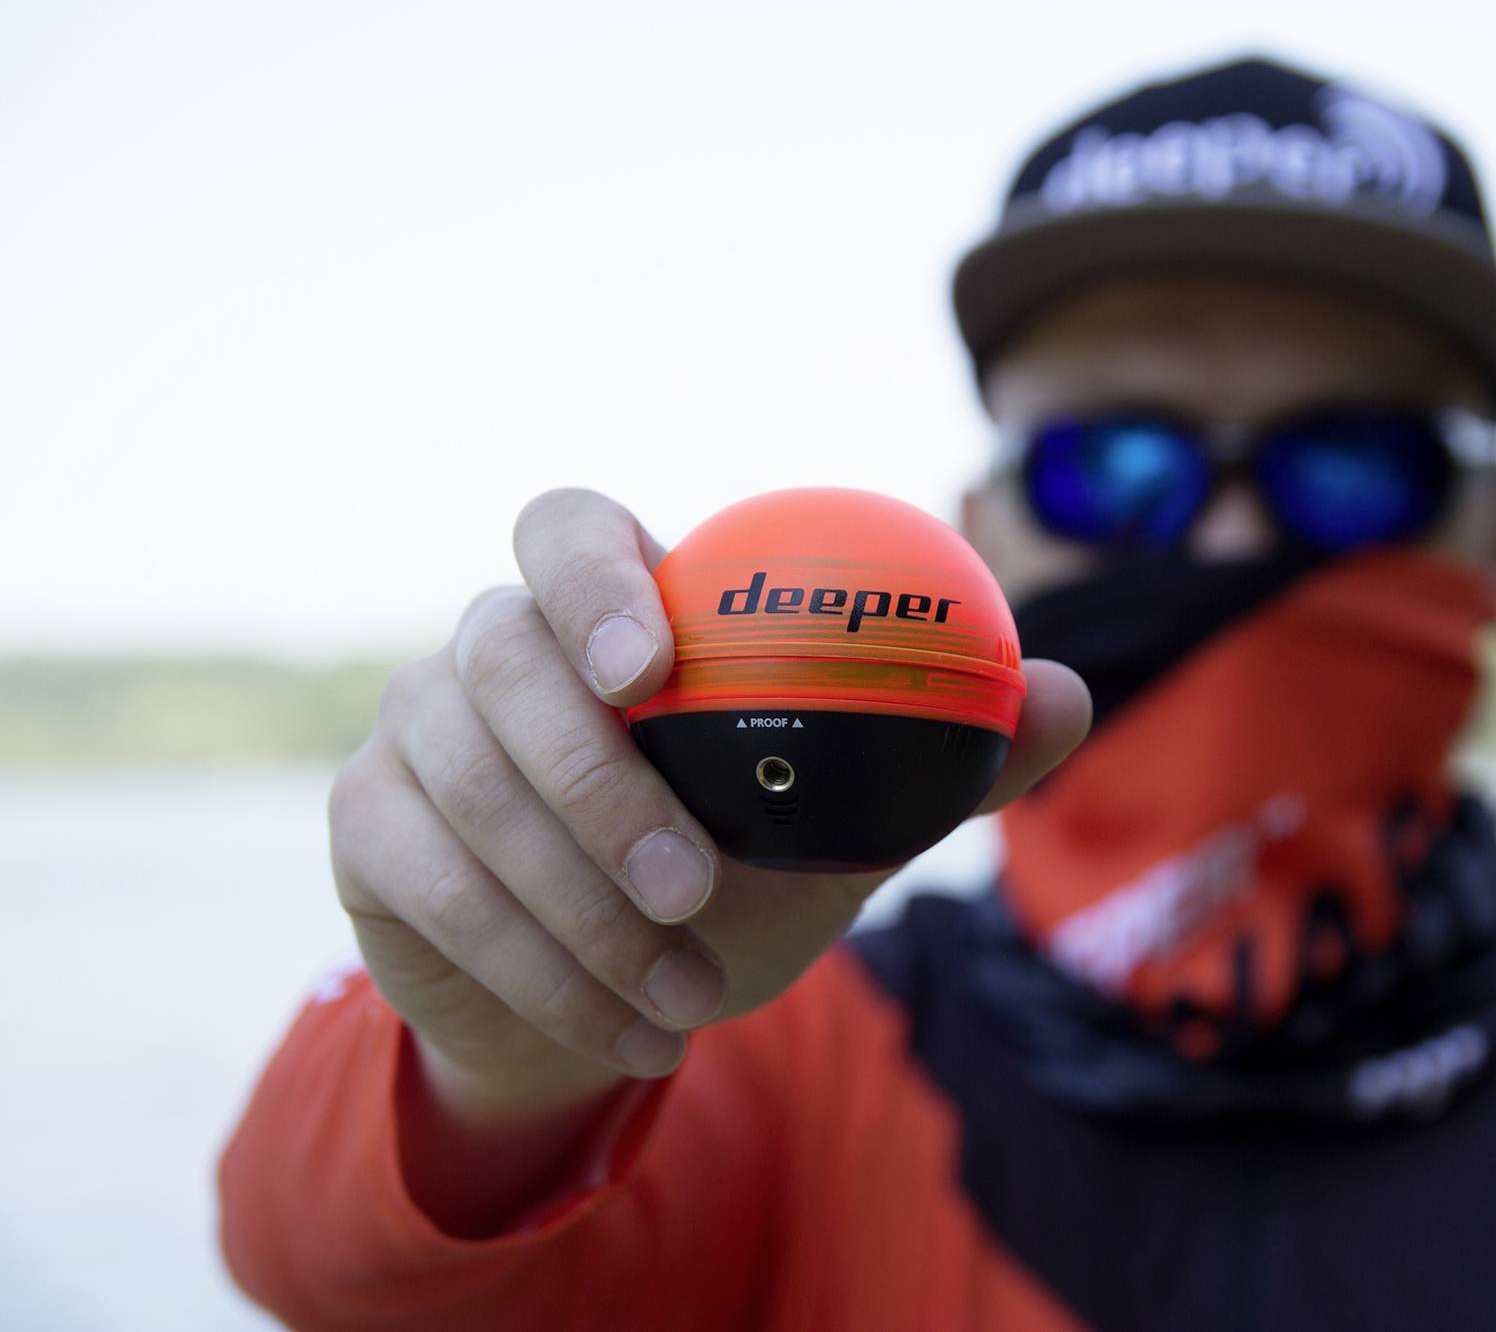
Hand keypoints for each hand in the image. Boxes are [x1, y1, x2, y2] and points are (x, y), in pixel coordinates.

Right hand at [329, 488, 1090, 1124]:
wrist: (608, 997)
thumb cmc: (725, 878)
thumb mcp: (836, 824)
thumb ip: (939, 758)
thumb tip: (1065, 694)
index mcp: (604, 611)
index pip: (564, 525)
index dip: (591, 576)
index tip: (650, 663)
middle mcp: (491, 649)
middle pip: (499, 660)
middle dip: (594, 786)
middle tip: (691, 889)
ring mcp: (412, 731)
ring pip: (466, 789)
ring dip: (578, 909)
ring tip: (688, 996)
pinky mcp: (370, 827)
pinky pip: (430, 883)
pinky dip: (536, 968)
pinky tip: (632, 1029)